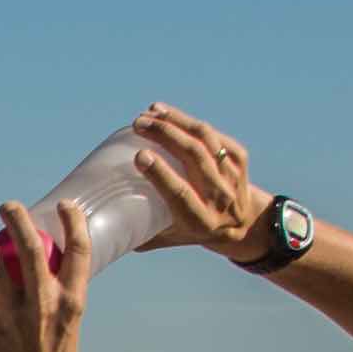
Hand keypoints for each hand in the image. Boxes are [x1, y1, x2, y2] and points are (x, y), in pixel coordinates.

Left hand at [0, 216, 84, 351]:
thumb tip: (44, 268)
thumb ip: (57, 297)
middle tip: (6, 206)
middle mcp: (42, 304)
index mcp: (70, 302)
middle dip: (17, 220)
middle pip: (30, 249)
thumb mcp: (68, 326)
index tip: (66, 206)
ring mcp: (11, 316)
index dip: (74, 224)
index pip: (79, 252)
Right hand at [130, 105, 262, 251]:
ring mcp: (232, 175)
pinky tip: (168, 114)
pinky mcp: (238, 158)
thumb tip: (107, 223)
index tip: (140, 155)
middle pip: (194, 157)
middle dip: (165, 135)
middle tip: (139, 123)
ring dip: (176, 122)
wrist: (246, 225)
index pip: (181, 193)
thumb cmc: (196, 230)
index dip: (161, 173)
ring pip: (204, 140)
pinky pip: (212, 134)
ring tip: (151, 112)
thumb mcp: (172, 238)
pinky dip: (189, 121)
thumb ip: (143, 234)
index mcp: (200, 221)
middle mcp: (220, 197)